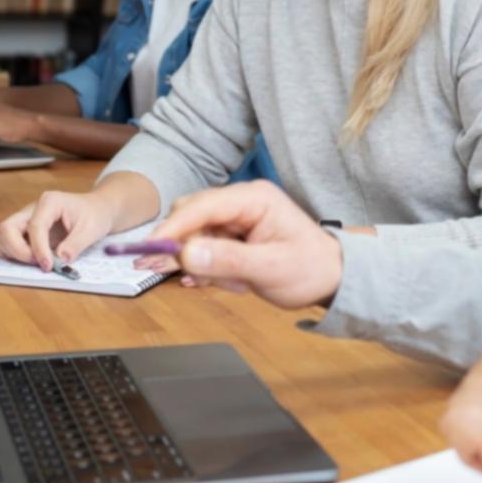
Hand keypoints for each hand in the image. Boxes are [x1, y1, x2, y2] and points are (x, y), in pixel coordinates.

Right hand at [0, 189, 116, 270]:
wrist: (97, 210)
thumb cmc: (95, 215)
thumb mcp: (92, 229)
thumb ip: (75, 244)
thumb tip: (60, 260)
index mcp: (50, 202)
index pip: (35, 226)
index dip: (38, 249)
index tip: (48, 266)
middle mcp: (32, 208)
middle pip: (6, 228)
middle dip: (17, 251)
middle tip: (38, 264)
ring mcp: (25, 219)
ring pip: (1, 235)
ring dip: (11, 253)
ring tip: (35, 262)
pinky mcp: (23, 231)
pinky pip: (5, 243)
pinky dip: (11, 255)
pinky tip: (30, 261)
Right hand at [147, 180, 342, 307]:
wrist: (331, 278)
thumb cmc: (310, 269)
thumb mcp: (270, 269)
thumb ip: (227, 260)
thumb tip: (185, 253)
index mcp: (254, 199)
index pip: (201, 206)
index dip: (172, 228)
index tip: (149, 250)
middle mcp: (241, 203)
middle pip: (190, 217)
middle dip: (183, 248)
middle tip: (184, 276)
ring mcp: (235, 219)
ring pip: (193, 237)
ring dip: (203, 265)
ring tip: (235, 283)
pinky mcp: (231, 236)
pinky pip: (204, 250)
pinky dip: (209, 270)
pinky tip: (232, 283)